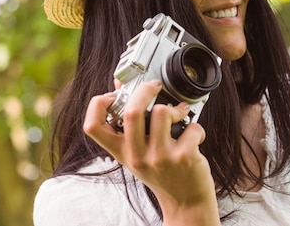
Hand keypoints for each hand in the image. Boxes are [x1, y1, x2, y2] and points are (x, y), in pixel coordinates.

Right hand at [83, 79, 220, 224]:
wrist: (185, 202)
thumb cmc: (162, 173)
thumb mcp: (139, 153)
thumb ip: (130, 126)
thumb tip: (122, 86)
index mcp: (122, 151)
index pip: (92, 126)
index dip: (98, 104)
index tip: (114, 95)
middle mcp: (137, 155)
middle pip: (131, 111)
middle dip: (145, 89)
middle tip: (155, 86)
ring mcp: (160, 157)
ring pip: (162, 112)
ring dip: (176, 108)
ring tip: (180, 116)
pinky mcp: (183, 157)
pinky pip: (191, 126)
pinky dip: (196, 128)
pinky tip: (194, 137)